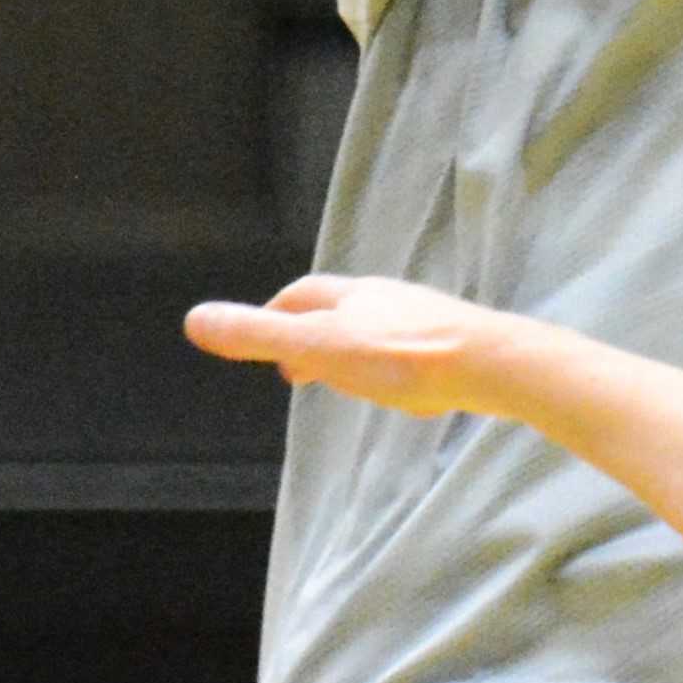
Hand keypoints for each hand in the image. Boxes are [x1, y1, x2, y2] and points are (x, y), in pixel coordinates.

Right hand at [183, 273, 532, 419]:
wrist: (489, 364)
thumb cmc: (401, 358)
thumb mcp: (317, 348)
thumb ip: (258, 336)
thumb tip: (193, 320)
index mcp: (349, 295)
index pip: (300, 295)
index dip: (274, 315)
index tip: (262, 341)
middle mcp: (386, 298)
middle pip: (337, 309)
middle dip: (311, 332)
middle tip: (295, 365)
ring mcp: (424, 318)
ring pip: (375, 327)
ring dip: (350, 347)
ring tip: (340, 377)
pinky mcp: (454, 343)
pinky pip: (411, 347)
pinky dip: (388, 363)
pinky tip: (399, 387)